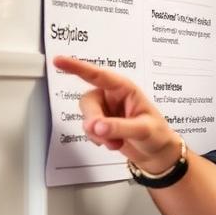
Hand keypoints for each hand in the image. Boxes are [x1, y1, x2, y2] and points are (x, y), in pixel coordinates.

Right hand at [53, 55, 181, 172]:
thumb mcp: (143, 130)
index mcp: (124, 89)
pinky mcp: (101, 124)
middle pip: (88, 101)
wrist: (157, 153)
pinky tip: (113, 143)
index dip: (77, 67)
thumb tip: (97, 126)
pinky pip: (88, 130)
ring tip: (118, 142)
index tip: (58, 61)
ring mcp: (105, 110)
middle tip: (103, 134)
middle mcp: (111, 96)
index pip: (98, 75)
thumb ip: (120, 127)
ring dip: (98, 134)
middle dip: (93, 119)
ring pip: (87, 117)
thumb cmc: (157, 135)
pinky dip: (98, 139)